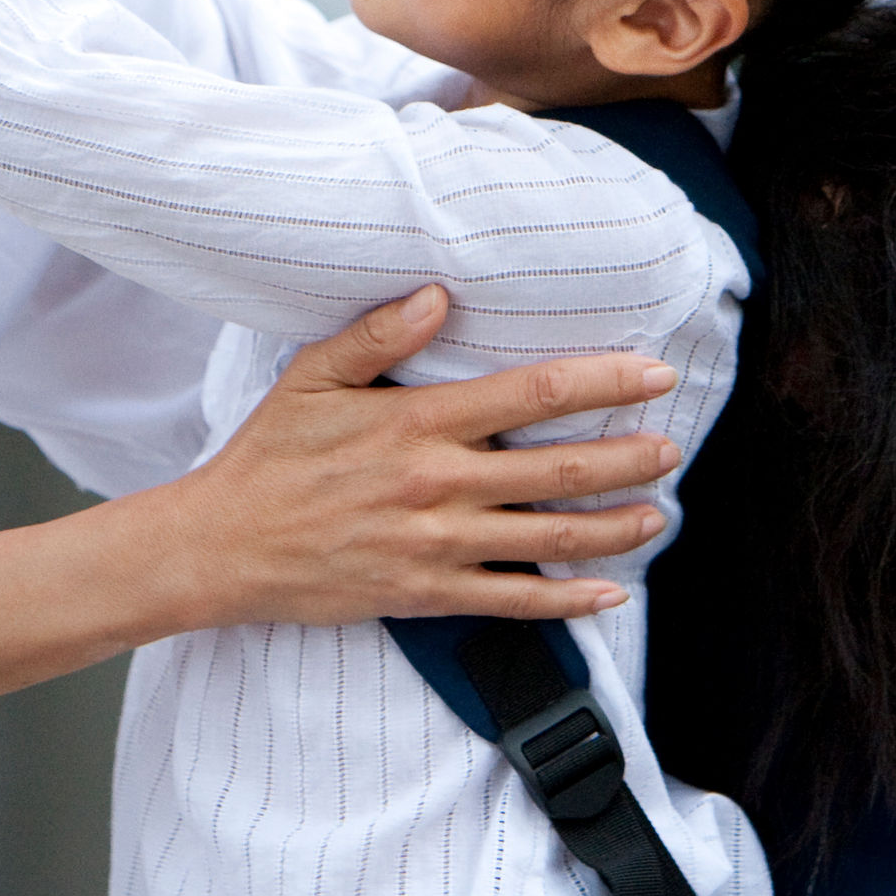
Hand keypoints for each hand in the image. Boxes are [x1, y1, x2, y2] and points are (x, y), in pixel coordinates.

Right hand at [147, 286, 681, 627]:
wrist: (223, 546)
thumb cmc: (269, 456)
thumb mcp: (313, 377)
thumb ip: (380, 335)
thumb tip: (441, 295)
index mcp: (419, 422)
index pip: (533, 394)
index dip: (603, 384)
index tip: (651, 376)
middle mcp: (439, 483)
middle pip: (558, 469)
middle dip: (626, 458)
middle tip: (673, 448)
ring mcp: (437, 544)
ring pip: (549, 536)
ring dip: (614, 526)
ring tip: (658, 514)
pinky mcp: (427, 594)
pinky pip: (513, 599)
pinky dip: (568, 598)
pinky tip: (610, 593)